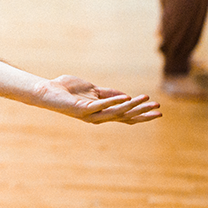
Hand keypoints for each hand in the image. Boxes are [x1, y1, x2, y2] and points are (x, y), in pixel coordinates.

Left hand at [35, 75, 160, 124]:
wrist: (48, 90)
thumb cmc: (68, 90)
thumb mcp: (93, 90)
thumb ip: (108, 93)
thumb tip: (126, 96)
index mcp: (102, 112)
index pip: (126, 116)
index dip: (142, 114)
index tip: (159, 112)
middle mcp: (98, 116)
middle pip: (125, 117)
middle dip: (142, 113)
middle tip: (159, 109)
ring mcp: (90, 114)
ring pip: (116, 112)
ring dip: (133, 106)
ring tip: (146, 99)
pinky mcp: (82, 109)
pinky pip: (100, 105)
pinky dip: (113, 102)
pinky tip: (126, 98)